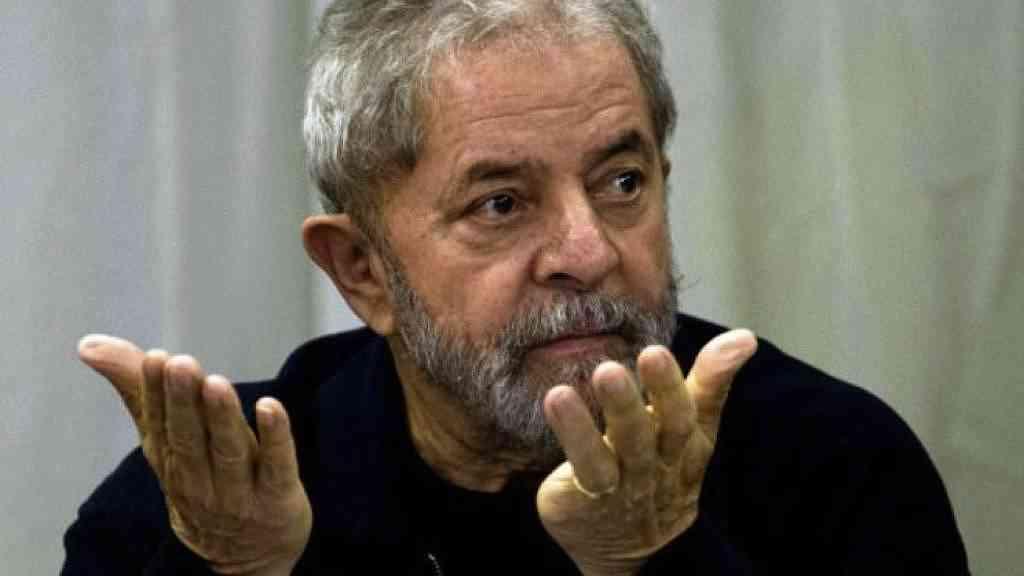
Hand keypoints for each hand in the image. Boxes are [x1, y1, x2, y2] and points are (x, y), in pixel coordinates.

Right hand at [78, 335, 311, 575]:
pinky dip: (274, 437)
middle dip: (182, 401)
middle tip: (181, 364)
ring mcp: (238, 492)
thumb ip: (138, 388)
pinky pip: (276, 466)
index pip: (158, 423)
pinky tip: (271, 406)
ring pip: (228, 451)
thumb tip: (89, 344)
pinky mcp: (277, 497)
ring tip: (216, 382)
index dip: (155, 391)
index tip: (155, 357)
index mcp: (169, 459)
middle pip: (188, 438)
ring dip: (221, 416)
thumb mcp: (168, 438)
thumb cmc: (203, 479)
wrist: (246, 554)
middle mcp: (198, 478)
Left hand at [537, 330, 756, 575]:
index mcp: (687, 444)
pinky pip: (585, 465)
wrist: (626, 551)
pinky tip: (557, 398)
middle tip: (653, 352)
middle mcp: (660, 464)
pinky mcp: (588, 497)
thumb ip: (709, 382)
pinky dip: (574, 432)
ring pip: (628, 447)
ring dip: (620, 409)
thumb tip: (744, 337)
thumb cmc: (658, 471)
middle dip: (663, 390)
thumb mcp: (689, 430)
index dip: (713, 376)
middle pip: (668, 427)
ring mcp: (626, 484)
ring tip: (606, 370)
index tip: (724, 341)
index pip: (700, 408)